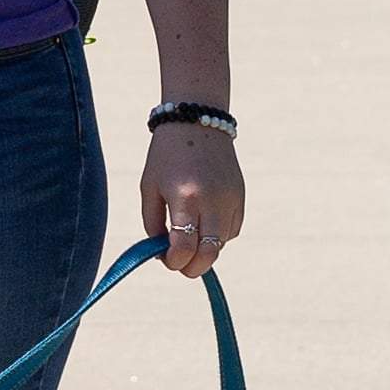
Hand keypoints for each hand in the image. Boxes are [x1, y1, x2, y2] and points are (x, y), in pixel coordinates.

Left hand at [143, 123, 243, 279]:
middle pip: (209, 254)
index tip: (165, 258)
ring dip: (204, 249)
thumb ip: (152, 224)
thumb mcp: (149, 188)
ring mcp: (231, 198)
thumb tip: (162, 253)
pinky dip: (217, 235)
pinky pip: (232, 230)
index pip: (185, 247)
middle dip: (192, 267)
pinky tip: (204, 220)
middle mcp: (212, 199)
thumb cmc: (165, 156)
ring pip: (221, 244)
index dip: (174, 262)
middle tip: (179, 263)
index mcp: (185, 197)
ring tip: (188, 233)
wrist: (197, 121)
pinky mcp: (240, 196)